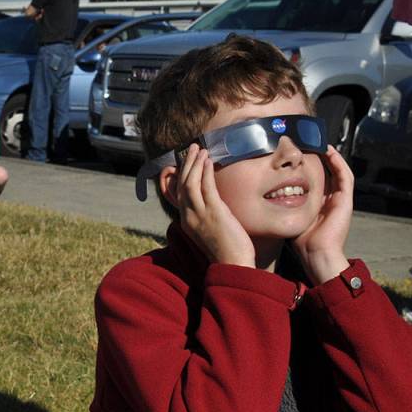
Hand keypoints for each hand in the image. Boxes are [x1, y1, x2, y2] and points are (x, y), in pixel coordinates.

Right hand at [174, 145, 254, 266]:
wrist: (232, 264)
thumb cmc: (227, 250)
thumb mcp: (212, 230)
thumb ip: (208, 215)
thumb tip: (214, 202)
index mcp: (186, 221)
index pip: (179, 193)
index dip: (182, 174)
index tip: (188, 161)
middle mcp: (188, 217)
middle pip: (182, 184)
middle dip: (187, 163)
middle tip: (192, 148)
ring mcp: (199, 215)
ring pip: (190, 183)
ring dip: (195, 163)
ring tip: (201, 150)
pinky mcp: (213, 213)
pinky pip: (206, 187)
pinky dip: (206, 172)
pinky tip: (209, 161)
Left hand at [292, 145, 351, 283]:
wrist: (316, 255)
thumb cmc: (300, 242)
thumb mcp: (288, 218)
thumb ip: (281, 207)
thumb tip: (262, 196)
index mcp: (319, 205)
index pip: (317, 180)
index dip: (310, 167)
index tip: (299, 156)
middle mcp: (331, 200)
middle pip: (329, 173)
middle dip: (321, 158)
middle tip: (311, 144)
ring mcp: (340, 200)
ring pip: (339, 171)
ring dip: (332, 157)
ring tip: (322, 144)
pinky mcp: (346, 201)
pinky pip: (345, 176)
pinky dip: (339, 163)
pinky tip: (330, 152)